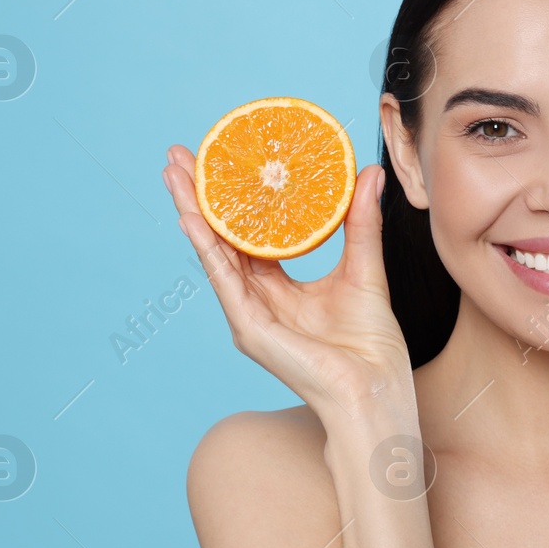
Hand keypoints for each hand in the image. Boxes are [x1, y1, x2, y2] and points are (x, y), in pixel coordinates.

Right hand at [162, 144, 415, 420]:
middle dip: (198, 196)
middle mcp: (255, 301)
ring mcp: (248, 315)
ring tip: (174, 173)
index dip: (233, 199)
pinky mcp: (249, 328)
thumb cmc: (370, 347)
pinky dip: (207, 246)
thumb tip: (369, 173)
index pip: (247, 236)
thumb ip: (360, 223)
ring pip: (213, 253)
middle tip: (178, 155)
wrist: (375, 392)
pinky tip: (192, 217)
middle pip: (221, 239)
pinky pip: (224, 279)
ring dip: (191, 211)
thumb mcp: (364, 269)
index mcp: (278, 289)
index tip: (221, 161)